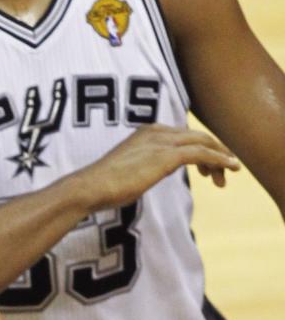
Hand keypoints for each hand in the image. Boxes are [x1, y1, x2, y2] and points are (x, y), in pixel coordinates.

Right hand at [78, 124, 239, 211]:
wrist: (90, 188)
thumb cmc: (102, 185)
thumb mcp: (129, 170)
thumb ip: (146, 165)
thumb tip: (159, 171)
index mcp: (145, 132)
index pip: (182, 135)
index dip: (199, 148)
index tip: (205, 169)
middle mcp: (156, 131)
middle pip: (196, 135)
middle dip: (214, 151)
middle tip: (223, 172)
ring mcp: (161, 141)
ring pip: (203, 142)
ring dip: (221, 157)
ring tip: (230, 173)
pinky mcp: (167, 155)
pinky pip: (202, 153)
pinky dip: (220, 159)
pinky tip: (230, 168)